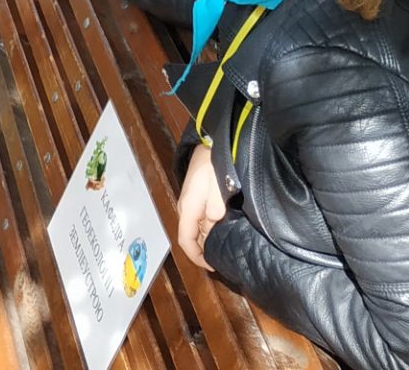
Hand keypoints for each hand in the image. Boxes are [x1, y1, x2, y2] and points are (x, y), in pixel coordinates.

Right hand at [175, 146, 226, 270]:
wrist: (210, 141)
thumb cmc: (213, 163)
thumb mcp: (218, 186)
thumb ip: (215, 208)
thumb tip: (213, 224)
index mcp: (188, 208)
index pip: (186, 240)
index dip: (197, 257)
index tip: (213, 266)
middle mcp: (185, 208)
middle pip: (190, 236)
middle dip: (203, 250)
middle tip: (222, 258)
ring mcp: (190, 202)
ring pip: (195, 228)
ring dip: (206, 239)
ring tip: (223, 246)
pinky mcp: (196, 197)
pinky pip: (199, 219)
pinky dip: (208, 229)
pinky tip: (220, 229)